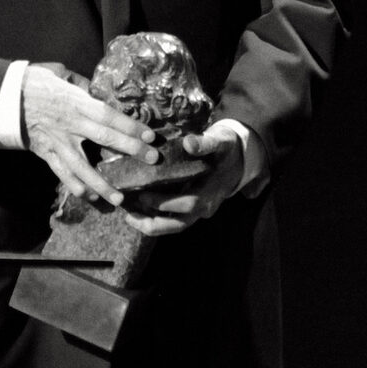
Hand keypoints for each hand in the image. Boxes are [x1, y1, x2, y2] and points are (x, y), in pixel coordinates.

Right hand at [21, 62, 158, 206]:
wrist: (2, 98)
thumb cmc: (35, 82)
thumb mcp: (60, 73)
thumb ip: (83, 84)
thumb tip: (101, 91)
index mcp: (76, 102)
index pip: (108, 115)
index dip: (130, 126)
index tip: (150, 135)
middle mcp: (69, 123)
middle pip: (103, 137)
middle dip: (130, 149)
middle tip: (152, 159)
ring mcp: (57, 141)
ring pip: (81, 165)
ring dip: (100, 183)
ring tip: (119, 198)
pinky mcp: (45, 153)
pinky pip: (61, 173)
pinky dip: (74, 186)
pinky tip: (88, 198)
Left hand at [123, 124, 256, 236]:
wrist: (238, 158)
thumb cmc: (226, 149)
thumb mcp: (220, 142)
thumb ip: (205, 143)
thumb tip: (188, 143)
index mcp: (211, 192)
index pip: (188, 204)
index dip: (165, 203)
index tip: (142, 195)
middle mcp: (205, 207)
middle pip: (178, 224)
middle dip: (152, 223)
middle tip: (128, 215)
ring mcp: (198, 211)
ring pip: (174, 226)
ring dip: (151, 225)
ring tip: (128, 217)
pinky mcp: (191, 209)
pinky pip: (172, 219)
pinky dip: (155, 218)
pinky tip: (137, 210)